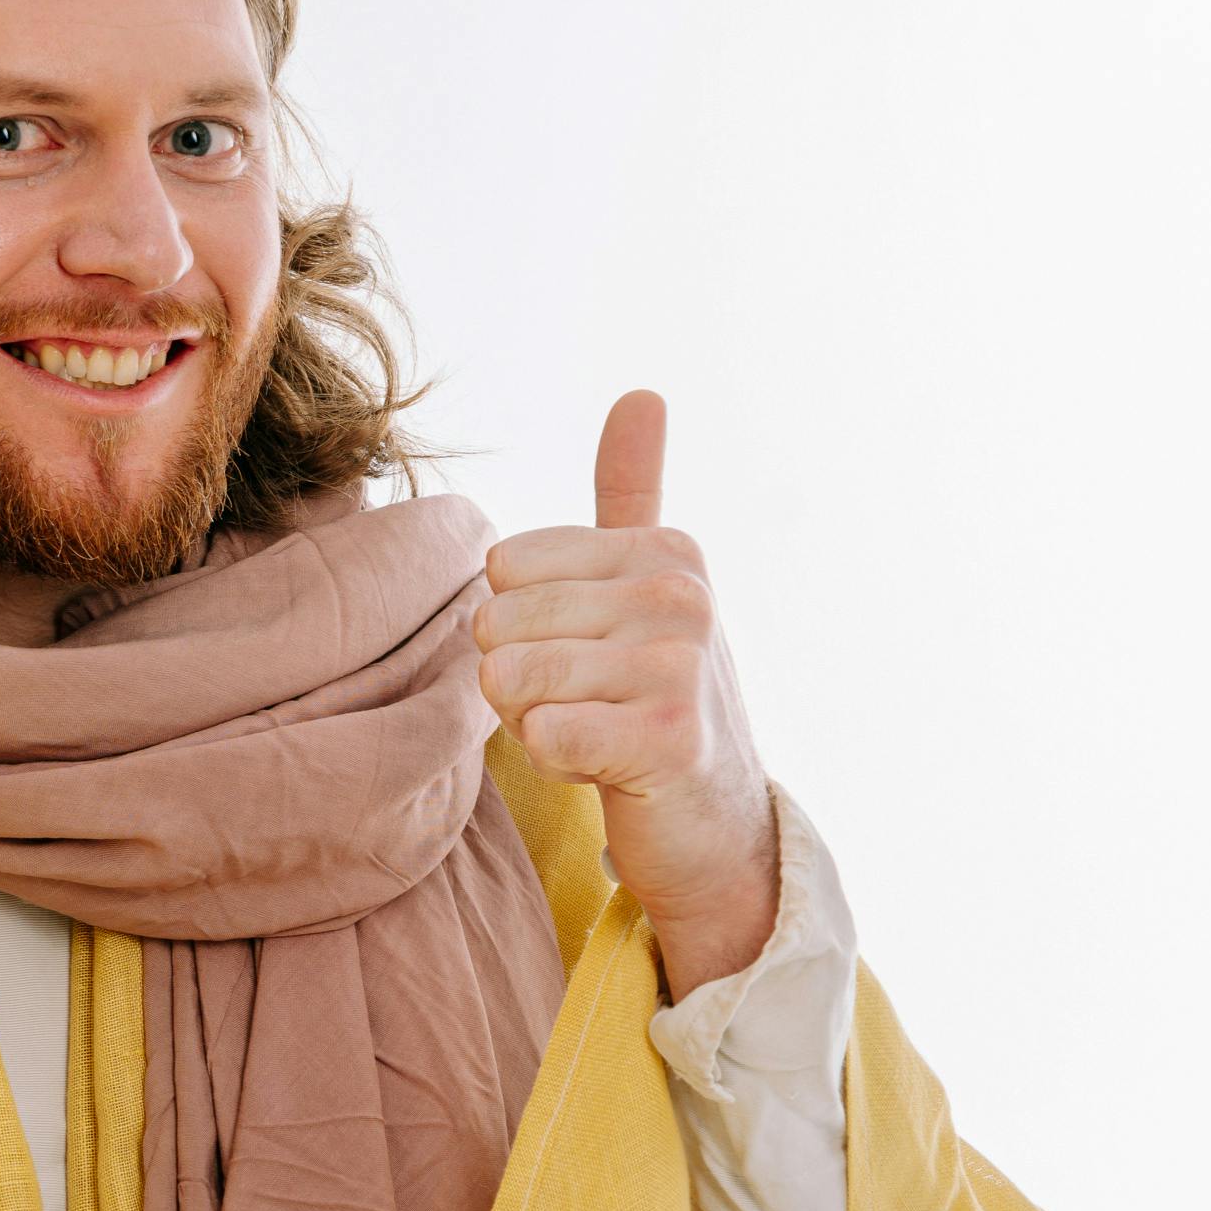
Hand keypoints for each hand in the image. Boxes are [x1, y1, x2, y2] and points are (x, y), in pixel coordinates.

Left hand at [474, 391, 780, 1000]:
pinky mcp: (669, 742)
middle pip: (497, 622)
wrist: (712, 819)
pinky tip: (602, 766)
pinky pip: (541, 735)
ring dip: (531, 719)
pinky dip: (553, 759)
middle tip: (587, 702)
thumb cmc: (653, 695)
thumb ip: (632, 492)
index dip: (518, 623)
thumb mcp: (645, 583)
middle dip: (519, 676)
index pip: (503, 567)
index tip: (586, 653)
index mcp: (667, 549)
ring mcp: (682, 666)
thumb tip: (642, 390)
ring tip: (591, 729)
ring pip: (510, 679)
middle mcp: (683, 595)